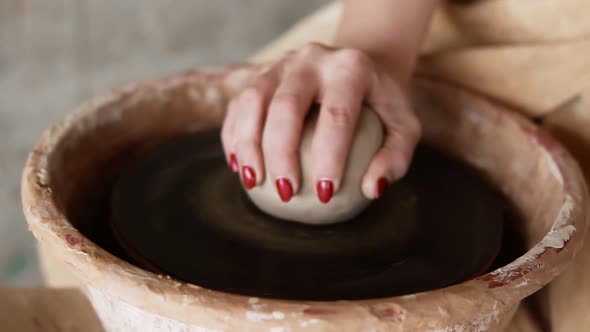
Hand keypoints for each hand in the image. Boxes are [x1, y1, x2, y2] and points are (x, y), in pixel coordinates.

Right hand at [221, 43, 420, 202]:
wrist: (361, 65)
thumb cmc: (383, 103)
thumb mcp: (404, 127)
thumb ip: (395, 157)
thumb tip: (370, 189)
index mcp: (351, 68)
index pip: (337, 114)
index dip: (329, 156)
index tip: (325, 193)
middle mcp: (313, 59)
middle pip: (286, 105)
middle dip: (281, 152)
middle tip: (286, 192)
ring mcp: (282, 64)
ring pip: (253, 100)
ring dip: (247, 144)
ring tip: (253, 181)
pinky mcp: (262, 74)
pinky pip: (239, 105)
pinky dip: (234, 136)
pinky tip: (239, 167)